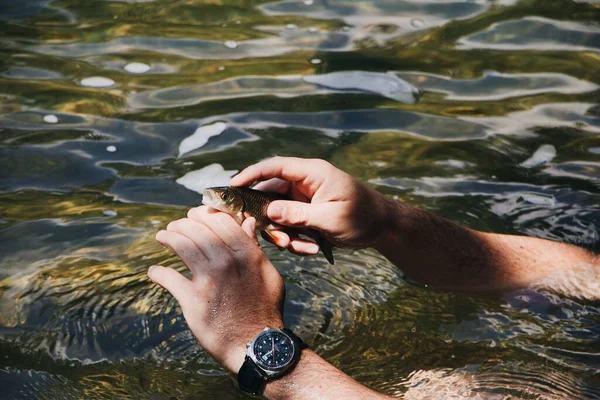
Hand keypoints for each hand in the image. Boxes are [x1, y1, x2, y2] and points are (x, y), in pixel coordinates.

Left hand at [148, 206, 284, 372]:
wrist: (256, 344)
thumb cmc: (265, 309)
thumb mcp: (268, 274)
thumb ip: (255, 247)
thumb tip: (248, 222)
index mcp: (247, 254)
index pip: (221, 221)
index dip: (204, 215)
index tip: (194, 216)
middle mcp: (228, 262)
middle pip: (198, 229)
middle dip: (182, 224)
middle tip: (174, 227)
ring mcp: (209, 280)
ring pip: (182, 246)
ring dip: (169, 238)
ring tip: (162, 237)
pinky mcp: (193, 300)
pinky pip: (169, 278)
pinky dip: (158, 273)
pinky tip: (154, 272)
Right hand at [230, 157, 394, 253]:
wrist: (383, 227)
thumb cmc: (363, 216)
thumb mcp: (330, 217)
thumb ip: (298, 215)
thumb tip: (269, 212)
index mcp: (311, 173)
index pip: (274, 167)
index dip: (251, 174)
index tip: (233, 186)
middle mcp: (304, 183)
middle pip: (270, 194)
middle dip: (265, 217)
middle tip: (264, 235)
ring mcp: (304, 199)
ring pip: (278, 215)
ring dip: (283, 233)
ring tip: (299, 247)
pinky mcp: (306, 214)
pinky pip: (289, 226)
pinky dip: (295, 240)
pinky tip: (311, 249)